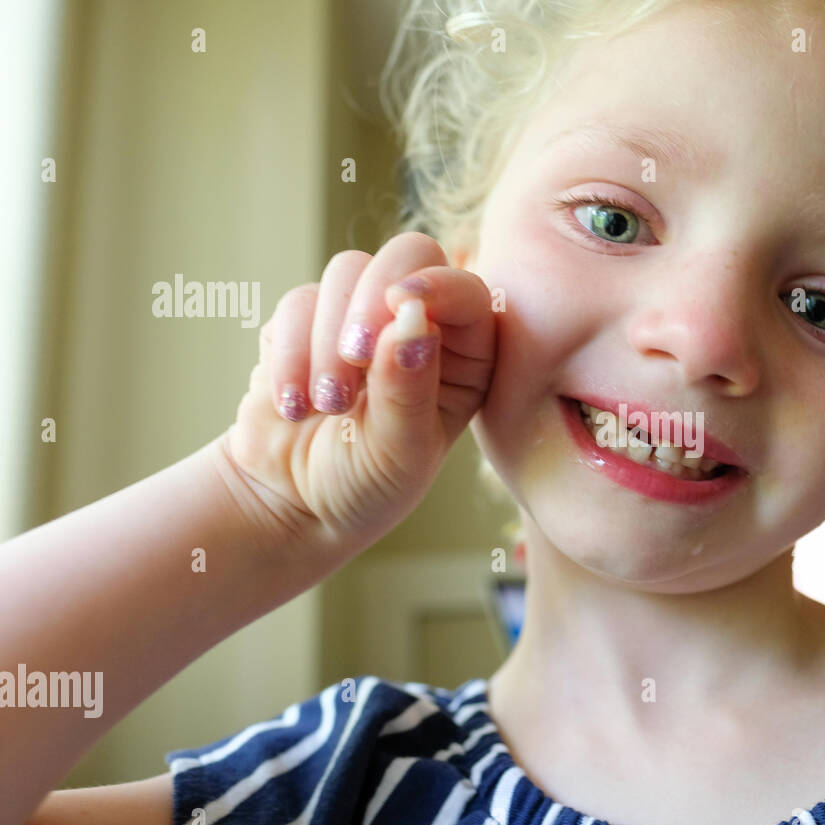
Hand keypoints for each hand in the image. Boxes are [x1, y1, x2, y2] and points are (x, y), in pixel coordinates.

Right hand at [219, 232, 495, 554]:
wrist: (295, 503)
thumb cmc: (368, 485)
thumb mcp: (400, 454)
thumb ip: (408, 390)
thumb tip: (411, 320)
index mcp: (470, 356)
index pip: (468, 293)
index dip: (439, 286)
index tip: (402, 304)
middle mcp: (422, 324)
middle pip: (409, 254)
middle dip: (374, 298)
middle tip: (354, 356)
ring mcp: (362, 315)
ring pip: (346, 271)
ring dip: (326, 339)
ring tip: (324, 406)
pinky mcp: (307, 320)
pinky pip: (295, 303)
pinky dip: (289, 353)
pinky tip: (292, 405)